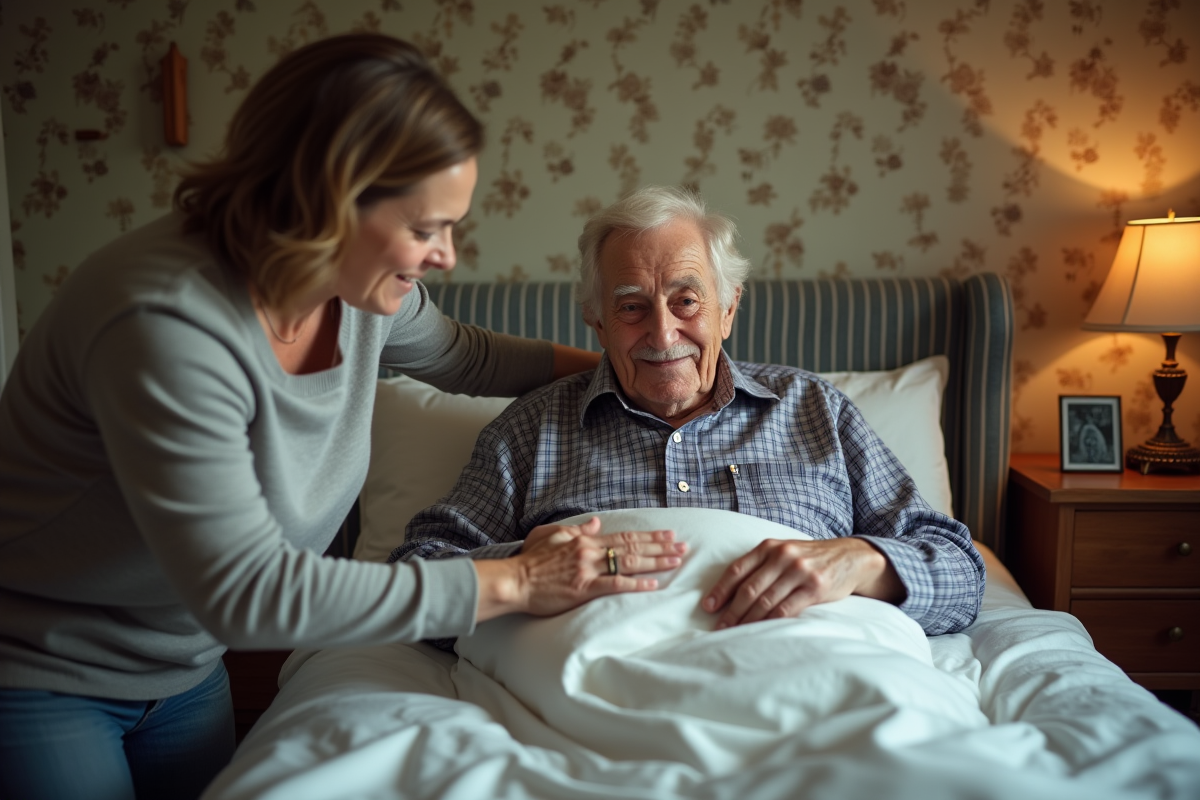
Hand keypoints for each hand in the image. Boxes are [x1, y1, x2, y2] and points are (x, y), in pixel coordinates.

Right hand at [474, 517, 685, 620]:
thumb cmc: (530, 560)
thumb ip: (576, 530)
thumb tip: (595, 523)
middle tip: (683, 547)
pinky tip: (653, 584)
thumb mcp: (551, 535)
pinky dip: (636, 584)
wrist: (515, 581)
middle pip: (633, 547)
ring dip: (656, 562)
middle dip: (660, 547)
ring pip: (629, 563)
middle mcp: (590, 552)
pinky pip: (615, 584)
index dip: (649, 536)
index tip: (668, 535)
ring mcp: (588, 570)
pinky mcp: (583, 589)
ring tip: (676, 561)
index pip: (624, 536)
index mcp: (584, 540)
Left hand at [701, 537, 903, 628]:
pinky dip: (770, 622)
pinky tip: (761, 631)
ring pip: (766, 601)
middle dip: (731, 611)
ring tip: (735, 633)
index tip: (708, 607)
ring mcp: (799, 571)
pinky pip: (786, 609)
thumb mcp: (783, 552)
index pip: (737, 569)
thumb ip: (760, 566)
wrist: (849, 556)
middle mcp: (782, 556)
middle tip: (719, 628)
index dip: (720, 589)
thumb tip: (729, 592)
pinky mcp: (814, 587)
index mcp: (769, 547)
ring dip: (747, 620)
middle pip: (749, 588)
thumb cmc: (808, 558)